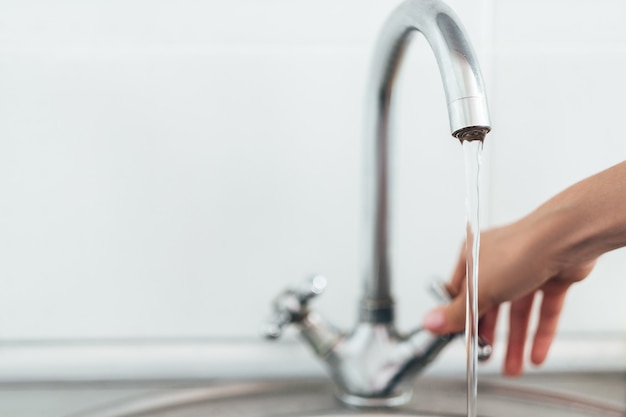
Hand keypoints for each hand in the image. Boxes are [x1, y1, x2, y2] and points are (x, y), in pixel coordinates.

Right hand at [422, 221, 595, 375]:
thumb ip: (456, 311)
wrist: (565, 239)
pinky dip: (539, 334)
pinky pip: (542, 311)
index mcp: (473, 256)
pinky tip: (535, 354)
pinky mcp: (551, 278)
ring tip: (512, 366)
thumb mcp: (479, 288)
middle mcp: (498, 262)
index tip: (461, 340)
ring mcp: (525, 270)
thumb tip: (430, 322)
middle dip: (489, 336)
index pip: (460, 293)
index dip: (460, 318)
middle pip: (490, 305)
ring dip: (515, 341)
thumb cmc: (519, 250)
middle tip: (486, 356)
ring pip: (516, 312)